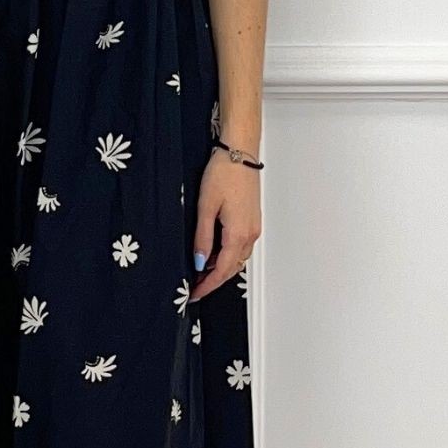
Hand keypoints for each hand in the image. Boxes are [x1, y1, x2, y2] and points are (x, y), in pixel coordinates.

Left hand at [188, 147, 260, 299]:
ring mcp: (253, 227)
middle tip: (194, 286)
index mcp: (238, 234)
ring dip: (220, 268)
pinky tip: (213, 252)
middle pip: (232, 268)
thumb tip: (200, 262)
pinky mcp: (252, 220)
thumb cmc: (224, 174)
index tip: (195, 295)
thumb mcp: (206, 207)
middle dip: (213, 280)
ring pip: (237, 258)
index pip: (222, 271)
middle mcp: (250, 234)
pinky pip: (240, 246)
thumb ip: (203, 238)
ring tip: (200, 271)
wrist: (239, 153)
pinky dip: (227, 255)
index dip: (207, 286)